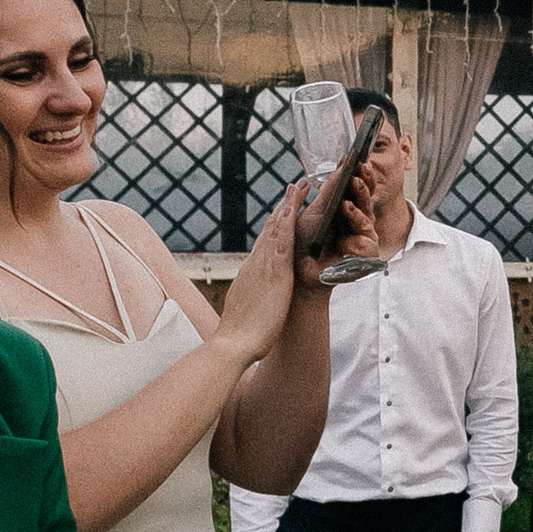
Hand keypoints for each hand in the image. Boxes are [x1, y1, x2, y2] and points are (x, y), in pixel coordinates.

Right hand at [216, 183, 307, 361]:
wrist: (232, 344)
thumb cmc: (242, 335)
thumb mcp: (249, 309)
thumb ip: (253, 298)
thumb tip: (254, 298)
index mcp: (252, 273)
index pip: (265, 243)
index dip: (275, 224)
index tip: (283, 208)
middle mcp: (255, 264)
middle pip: (270, 229)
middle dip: (283, 207)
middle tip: (294, 187)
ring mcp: (262, 266)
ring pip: (276, 229)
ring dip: (288, 206)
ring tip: (299, 187)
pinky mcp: (272, 272)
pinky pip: (281, 241)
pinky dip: (288, 223)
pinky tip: (294, 209)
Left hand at [296, 159, 382, 288]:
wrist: (297, 269)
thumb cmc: (305, 241)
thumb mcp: (316, 210)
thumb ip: (330, 189)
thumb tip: (343, 163)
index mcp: (348, 208)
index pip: (361, 189)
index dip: (362, 176)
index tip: (359, 161)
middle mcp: (357, 222)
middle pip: (368, 202)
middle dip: (364, 188)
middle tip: (358, 174)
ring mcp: (361, 240)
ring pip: (368, 223)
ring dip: (358, 213)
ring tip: (346, 205)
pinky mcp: (362, 259)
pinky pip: (367, 248)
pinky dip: (356, 243)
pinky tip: (346, 241)